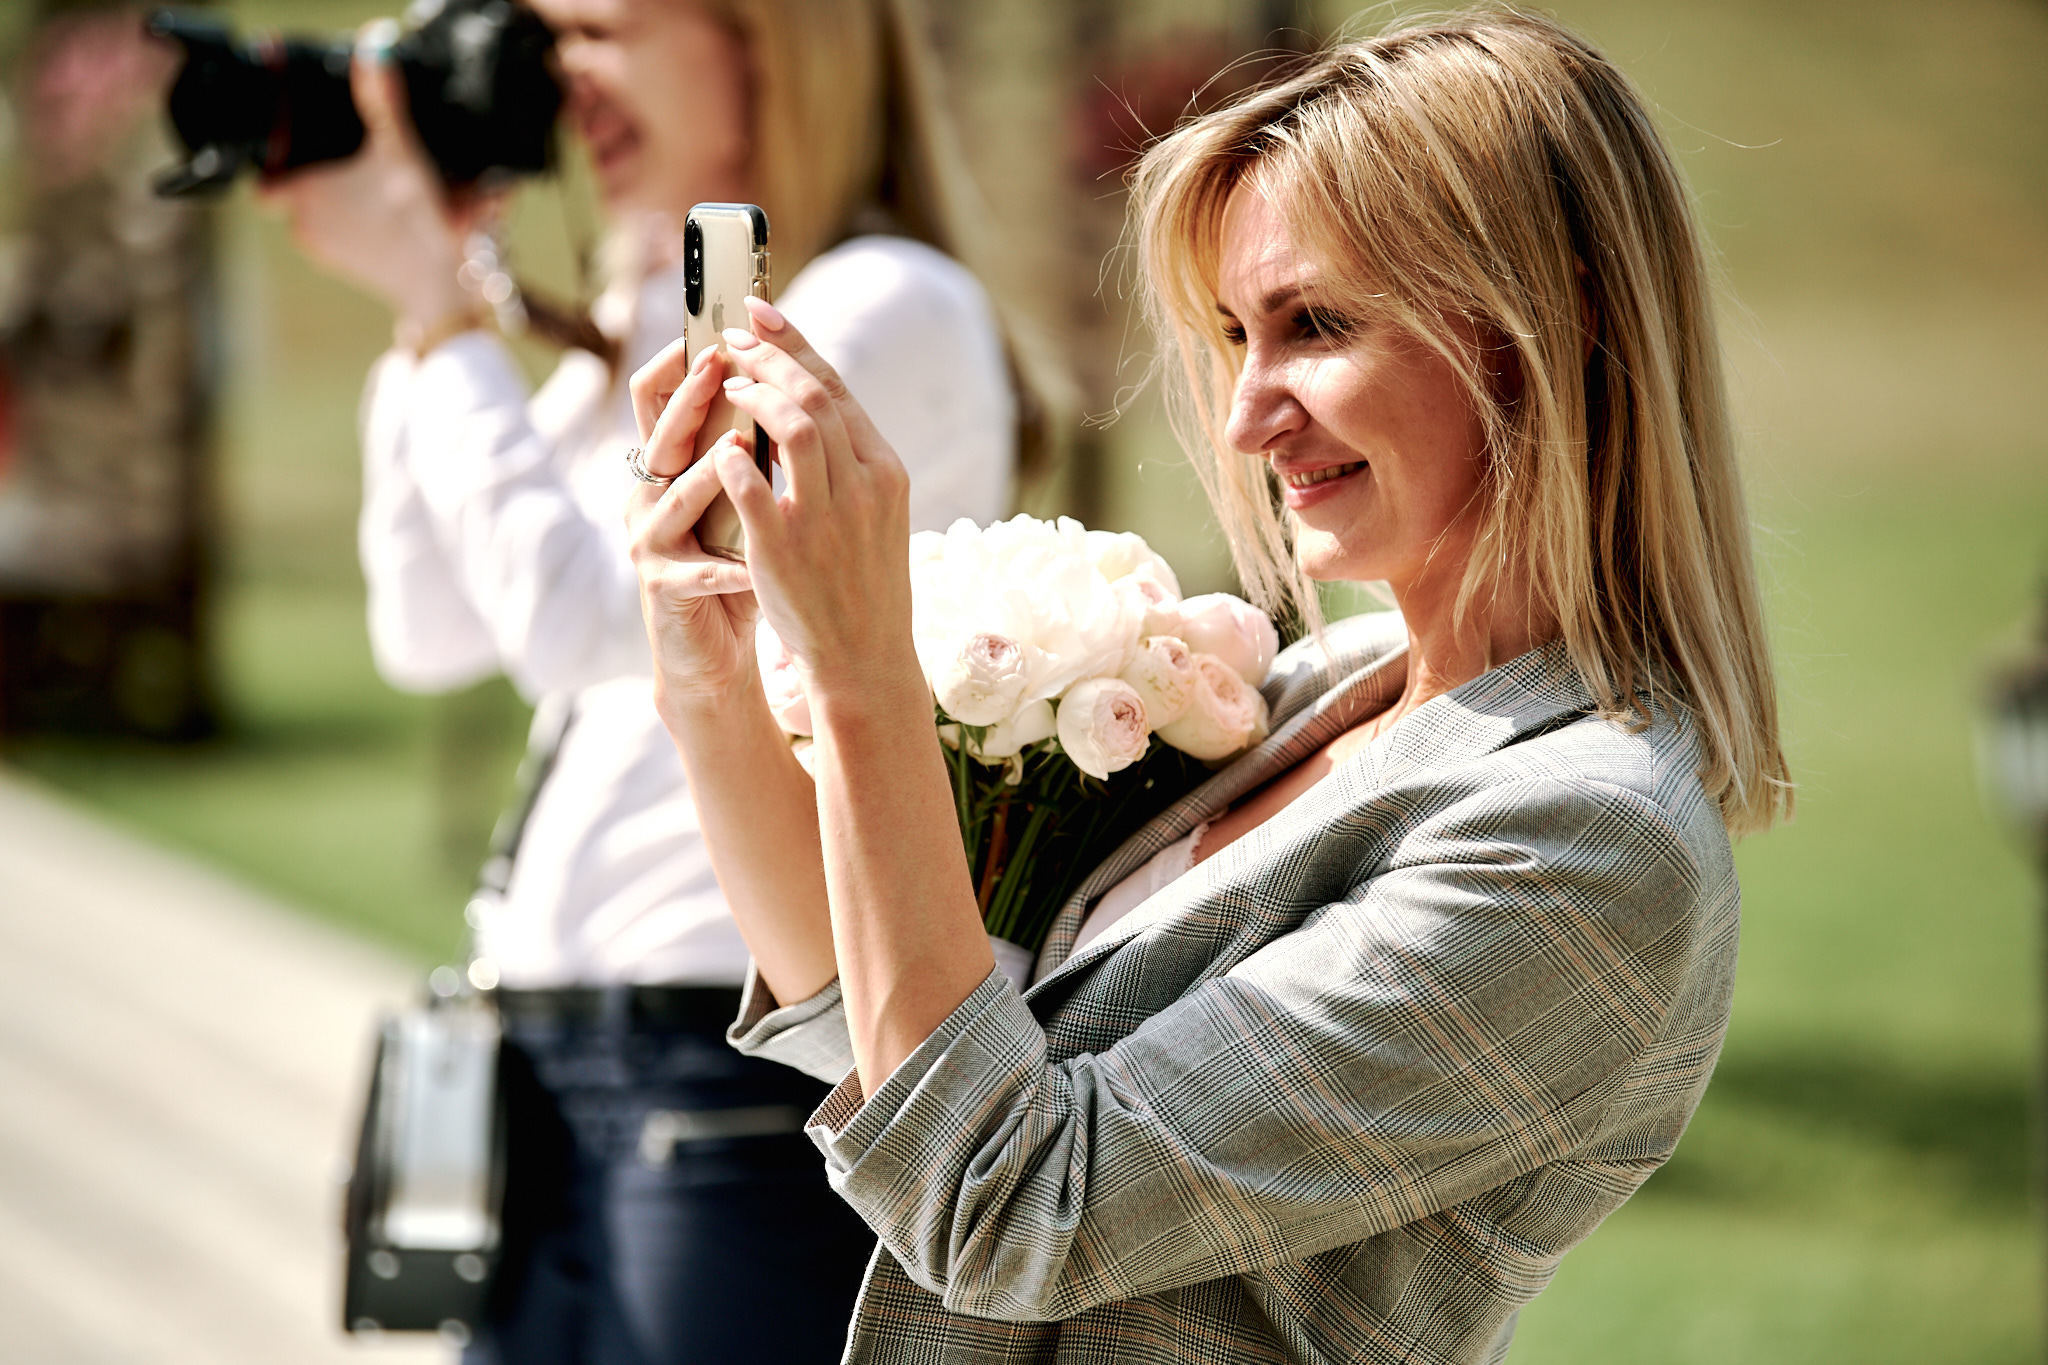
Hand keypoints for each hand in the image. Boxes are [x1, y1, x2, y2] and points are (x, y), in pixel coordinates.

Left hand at [255, 25, 486, 328]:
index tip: (289, 149)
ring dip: (339, 198)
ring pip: (319, 213)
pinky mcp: (353, 268)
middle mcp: (304, 226)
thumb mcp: (401, 150)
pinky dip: (358, 222)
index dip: (270, 162)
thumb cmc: (416, 223)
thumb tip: (375, 45)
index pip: (261, 178)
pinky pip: (343, 236)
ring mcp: (327, 251)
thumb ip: (384, 97)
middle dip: (317, 173)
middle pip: (293, 190)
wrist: (445, 289)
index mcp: (302, 194)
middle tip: (348, 157)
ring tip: (373, 183)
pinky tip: (388, 210)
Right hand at [625, 340, 756, 709]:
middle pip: (660, 433)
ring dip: (705, 473)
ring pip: (673, 496)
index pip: (661, 398)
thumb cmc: (735, 563)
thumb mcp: (746, 498)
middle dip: (690, 398)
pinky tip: (752, 564)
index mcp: (670, 466)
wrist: (714, 647)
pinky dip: (728, 568)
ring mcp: (650, 540)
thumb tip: (787, 380)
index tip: (721, 330)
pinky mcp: (663, 586)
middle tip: (719, 365)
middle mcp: (650, 494)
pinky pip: (698, 572)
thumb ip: (752, 449)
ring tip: (736, 449)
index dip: (682, 362)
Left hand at [710, 297, 918, 704]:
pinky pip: (751, 486)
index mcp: (885, 471)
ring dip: (753, 394)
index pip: (836, 388)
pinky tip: (716, 444)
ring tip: (727, 383)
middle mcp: (862, 486)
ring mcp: (825, 517)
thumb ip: (847, 459)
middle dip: (768, 357)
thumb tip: (806, 400)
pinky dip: (731, 456)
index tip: (760, 314)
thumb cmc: (863, 582)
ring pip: (793, 426)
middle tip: (731, 337)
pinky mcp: (784, 548)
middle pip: (814, 395)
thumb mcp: (874, 512)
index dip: (793, 345)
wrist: (864, 656)